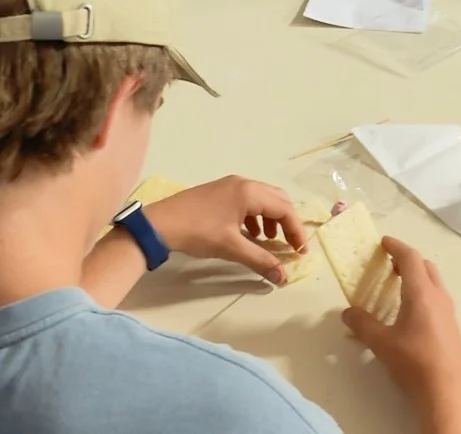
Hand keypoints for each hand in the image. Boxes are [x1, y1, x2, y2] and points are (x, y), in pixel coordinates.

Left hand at [143, 176, 307, 284]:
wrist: (160, 224)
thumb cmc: (198, 232)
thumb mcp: (231, 248)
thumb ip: (260, 260)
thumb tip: (282, 277)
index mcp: (249, 192)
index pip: (284, 208)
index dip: (296, 230)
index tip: (300, 251)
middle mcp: (243, 183)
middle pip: (277, 199)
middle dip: (287, 222)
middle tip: (290, 245)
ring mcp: (229, 185)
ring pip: (262, 199)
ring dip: (271, 219)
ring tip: (269, 241)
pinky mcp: (219, 192)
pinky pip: (248, 201)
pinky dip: (256, 216)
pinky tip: (249, 233)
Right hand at [341, 238, 460, 429]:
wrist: (447, 390)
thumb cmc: (414, 361)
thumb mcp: (381, 343)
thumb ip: (362, 324)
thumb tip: (347, 313)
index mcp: (421, 292)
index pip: (410, 258)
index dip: (396, 247)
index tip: (383, 242)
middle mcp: (439, 296)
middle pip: (426, 266)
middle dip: (407, 260)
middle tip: (389, 264)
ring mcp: (449, 311)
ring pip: (434, 281)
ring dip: (418, 276)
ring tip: (399, 285)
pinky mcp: (452, 326)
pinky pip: (438, 297)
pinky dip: (424, 291)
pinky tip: (412, 311)